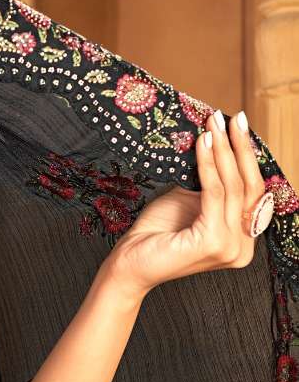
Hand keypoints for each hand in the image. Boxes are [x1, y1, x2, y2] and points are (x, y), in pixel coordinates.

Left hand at [104, 108, 269, 300]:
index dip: (247, 158)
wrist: (129, 263)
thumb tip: (216, 143)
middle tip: (232, 118)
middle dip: (240, 148)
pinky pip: (214, 192)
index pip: (253, 192)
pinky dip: (208, 164)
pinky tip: (202, 143)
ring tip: (214, 124)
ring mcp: (231, 247)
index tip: (238, 127)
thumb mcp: (190, 201)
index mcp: (242, 239)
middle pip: (249, 187)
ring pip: (232, 187)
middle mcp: (243, 248)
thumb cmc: (156, 233)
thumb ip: (209, 183)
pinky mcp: (214, 242)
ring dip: (223, 150)